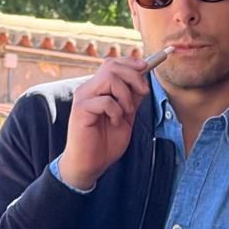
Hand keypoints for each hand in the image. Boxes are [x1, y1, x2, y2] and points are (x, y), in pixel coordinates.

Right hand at [56, 57, 151, 190]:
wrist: (90, 165)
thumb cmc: (105, 143)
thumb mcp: (126, 117)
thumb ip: (132, 98)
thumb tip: (143, 81)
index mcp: (97, 89)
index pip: (112, 64)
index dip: (130, 62)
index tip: (147, 67)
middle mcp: (88, 89)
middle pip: (111, 66)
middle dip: (133, 76)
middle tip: (144, 92)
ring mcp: (83, 98)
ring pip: (109, 78)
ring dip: (125, 95)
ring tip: (127, 112)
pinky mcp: (81, 109)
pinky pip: (106, 101)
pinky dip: (116, 111)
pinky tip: (114, 123)